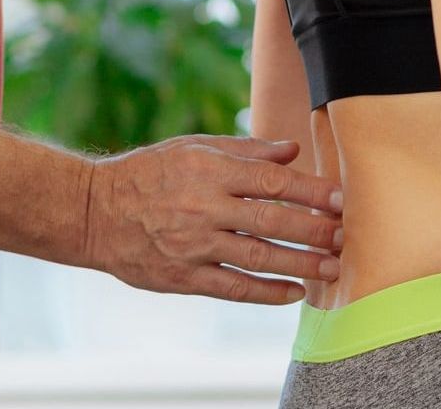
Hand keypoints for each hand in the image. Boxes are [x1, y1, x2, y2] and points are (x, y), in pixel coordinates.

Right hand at [81, 134, 343, 304]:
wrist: (96, 211)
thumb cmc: (150, 172)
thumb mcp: (193, 147)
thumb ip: (245, 150)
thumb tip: (291, 151)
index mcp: (209, 170)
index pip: (271, 181)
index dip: (309, 191)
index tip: (338, 198)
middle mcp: (205, 206)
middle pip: (272, 220)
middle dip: (313, 229)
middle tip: (344, 236)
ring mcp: (194, 244)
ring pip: (257, 256)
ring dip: (299, 264)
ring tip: (330, 269)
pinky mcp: (183, 277)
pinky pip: (232, 287)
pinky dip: (266, 292)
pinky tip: (293, 293)